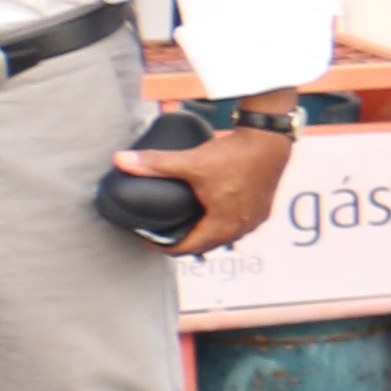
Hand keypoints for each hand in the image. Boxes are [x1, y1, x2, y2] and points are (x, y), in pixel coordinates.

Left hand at [117, 108, 297, 257]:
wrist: (270, 142)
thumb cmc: (235, 155)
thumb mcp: (191, 162)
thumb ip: (155, 164)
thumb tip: (120, 161)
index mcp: (222, 225)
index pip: (188, 248)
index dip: (164, 245)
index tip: (149, 238)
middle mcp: (241, 229)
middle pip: (206, 245)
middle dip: (184, 240)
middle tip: (163, 229)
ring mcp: (254, 220)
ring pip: (224, 236)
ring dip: (204, 232)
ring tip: (186, 221)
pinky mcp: (262, 209)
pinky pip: (237, 225)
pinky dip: (221, 222)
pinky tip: (212, 209)